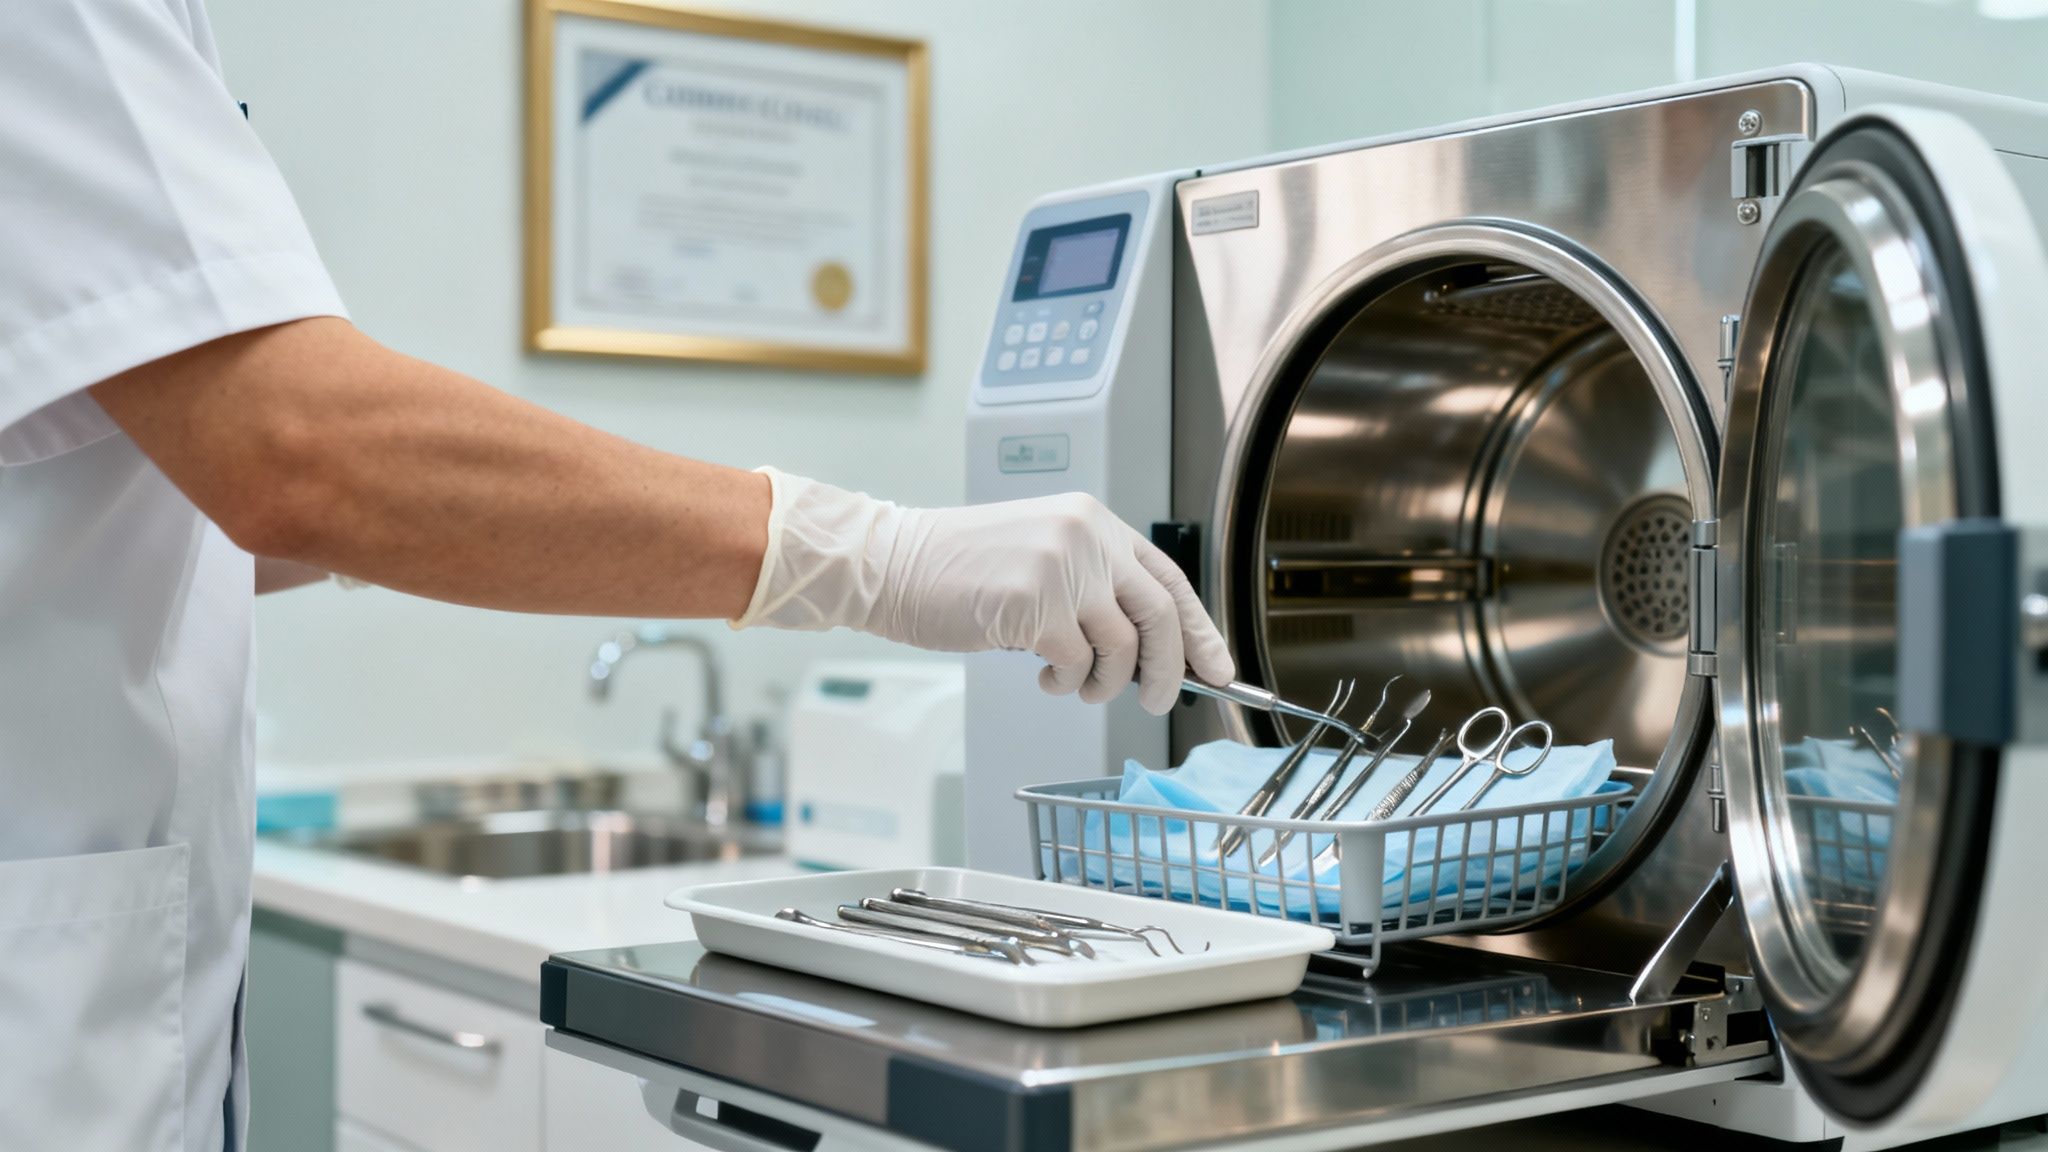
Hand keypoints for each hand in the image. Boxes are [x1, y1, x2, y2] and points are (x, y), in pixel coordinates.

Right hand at [734, 472, 1233, 714]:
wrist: (889, 564)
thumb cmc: (954, 569)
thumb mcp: (1039, 559)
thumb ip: (1092, 589)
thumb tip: (1147, 651)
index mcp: (1091, 521)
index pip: (1169, 576)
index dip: (1200, 628)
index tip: (1217, 667)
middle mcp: (1085, 537)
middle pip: (1161, 614)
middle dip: (1169, 670)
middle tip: (1159, 699)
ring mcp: (1062, 569)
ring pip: (1123, 647)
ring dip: (1104, 682)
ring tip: (1074, 684)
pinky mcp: (1035, 606)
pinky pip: (1078, 664)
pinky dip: (1066, 682)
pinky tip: (1041, 675)